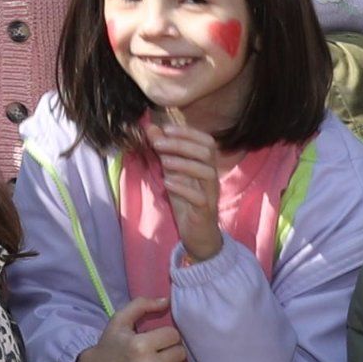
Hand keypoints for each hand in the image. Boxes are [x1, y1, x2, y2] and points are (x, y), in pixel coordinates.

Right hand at [71, 297, 184, 361]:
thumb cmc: (110, 345)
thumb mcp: (119, 320)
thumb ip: (142, 305)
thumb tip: (167, 301)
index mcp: (140, 345)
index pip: (174, 335)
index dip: (165, 334)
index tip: (155, 337)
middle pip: (180, 353)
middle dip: (170, 349)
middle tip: (157, 350)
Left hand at [147, 113, 224, 260]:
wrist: (197, 234)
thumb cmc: (186, 201)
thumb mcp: (172, 173)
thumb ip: (164, 151)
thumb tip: (151, 127)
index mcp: (205, 166)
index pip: (207, 142)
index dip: (188, 132)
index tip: (166, 128)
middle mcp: (211, 177)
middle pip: (206, 153)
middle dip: (181, 144)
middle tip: (158, 143)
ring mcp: (210, 194)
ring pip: (207, 172)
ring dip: (183, 163)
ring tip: (163, 162)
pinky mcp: (205, 211)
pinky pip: (200, 198)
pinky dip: (183, 188)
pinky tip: (167, 183)